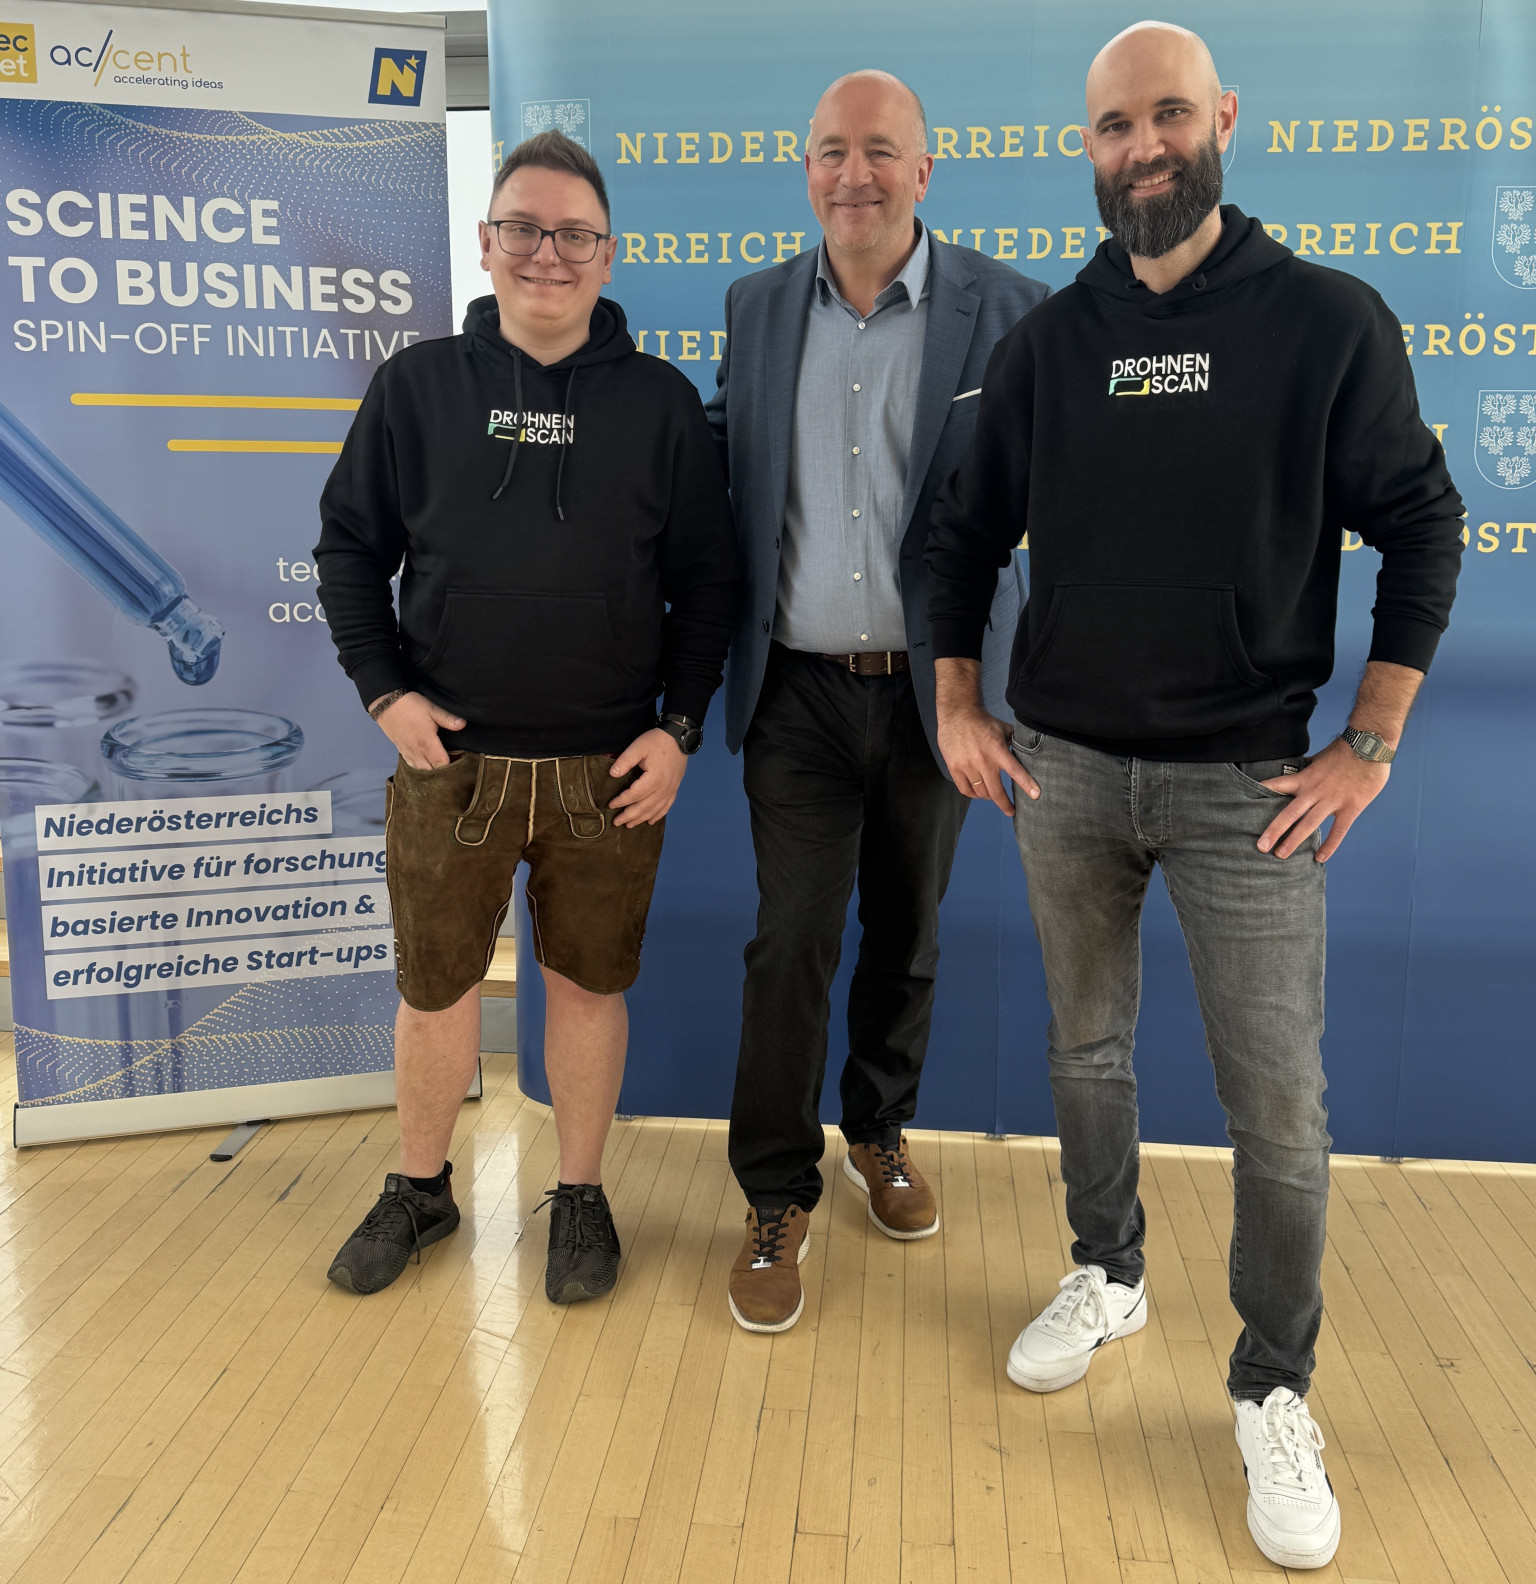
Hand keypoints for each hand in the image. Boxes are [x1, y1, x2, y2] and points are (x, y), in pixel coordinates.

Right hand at [371, 691, 465, 768]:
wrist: (386, 704)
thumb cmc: (410, 705)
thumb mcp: (432, 709)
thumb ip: (448, 719)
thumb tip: (463, 724)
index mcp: (427, 742)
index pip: (442, 764)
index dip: (452, 763)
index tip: (459, 758)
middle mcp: (417, 751)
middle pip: (432, 770)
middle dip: (442, 769)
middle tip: (451, 761)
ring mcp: (408, 751)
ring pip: (421, 770)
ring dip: (430, 769)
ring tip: (438, 762)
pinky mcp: (401, 750)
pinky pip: (411, 765)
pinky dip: (419, 766)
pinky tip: (425, 761)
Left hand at [607, 727, 686, 825]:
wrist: (679, 737)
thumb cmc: (657, 741)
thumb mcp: (638, 746)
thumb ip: (625, 760)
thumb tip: (612, 774)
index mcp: (654, 778)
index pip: (634, 794)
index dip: (622, 801)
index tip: (610, 805)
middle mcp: (663, 787)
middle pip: (644, 806)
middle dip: (629, 816)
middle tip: (617, 822)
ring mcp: (670, 789)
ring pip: (655, 809)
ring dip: (641, 818)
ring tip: (630, 825)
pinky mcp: (675, 788)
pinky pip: (667, 806)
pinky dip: (658, 815)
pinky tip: (650, 821)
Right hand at [938, 703, 1038, 814]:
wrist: (957, 713)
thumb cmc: (982, 721)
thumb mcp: (1003, 729)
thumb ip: (1016, 741)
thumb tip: (1031, 749)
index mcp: (997, 750)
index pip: (1015, 771)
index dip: (1027, 784)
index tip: (1036, 795)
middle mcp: (982, 760)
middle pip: (996, 791)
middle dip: (1005, 805)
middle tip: (1012, 811)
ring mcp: (967, 765)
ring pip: (980, 792)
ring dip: (989, 797)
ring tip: (993, 796)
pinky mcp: (954, 767)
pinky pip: (965, 789)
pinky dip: (973, 794)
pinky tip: (978, 793)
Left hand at [1256, 737, 1391, 861]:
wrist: (1369, 746)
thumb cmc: (1345, 750)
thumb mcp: (1319, 758)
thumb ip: (1308, 769)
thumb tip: (1299, 768)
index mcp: (1305, 778)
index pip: (1277, 785)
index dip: (1262, 793)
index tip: (1245, 804)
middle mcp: (1314, 792)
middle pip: (1289, 814)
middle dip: (1274, 831)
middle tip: (1261, 846)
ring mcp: (1332, 801)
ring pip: (1309, 824)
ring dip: (1294, 841)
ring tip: (1281, 855)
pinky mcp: (1350, 807)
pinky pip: (1338, 830)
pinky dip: (1329, 845)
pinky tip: (1319, 858)